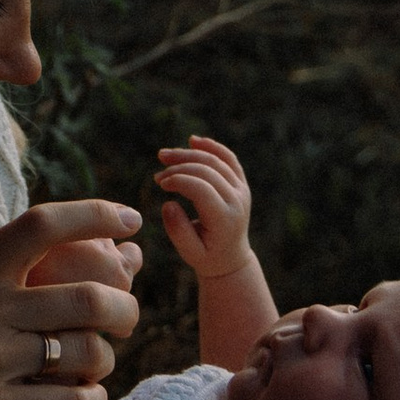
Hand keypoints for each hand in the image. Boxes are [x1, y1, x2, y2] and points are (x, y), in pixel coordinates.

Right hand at [156, 136, 254, 281]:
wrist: (230, 258)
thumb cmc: (206, 256)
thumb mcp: (189, 253)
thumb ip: (178, 230)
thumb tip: (168, 204)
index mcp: (225, 219)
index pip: (201, 189)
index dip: (178, 180)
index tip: (160, 183)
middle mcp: (237, 201)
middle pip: (207, 171)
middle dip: (178, 167)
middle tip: (157, 176)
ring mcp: (241, 190)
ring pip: (215, 161)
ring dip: (188, 155)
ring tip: (163, 156)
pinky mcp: (241, 183)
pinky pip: (228, 158)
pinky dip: (211, 147)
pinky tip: (192, 141)